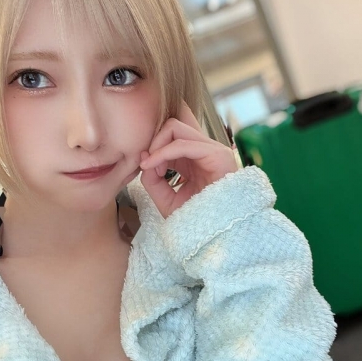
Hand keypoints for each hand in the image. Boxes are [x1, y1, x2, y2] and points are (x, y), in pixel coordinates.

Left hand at [140, 100, 237, 218]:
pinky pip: (182, 144)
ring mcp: (211, 150)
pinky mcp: (216, 154)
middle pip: (171, 127)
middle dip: (154, 142)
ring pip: (175, 128)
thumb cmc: (197, 219)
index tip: (144, 168)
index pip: (169, 138)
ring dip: (157, 145)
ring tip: (152, 167)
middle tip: (147, 165)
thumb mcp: (167, 200)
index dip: (152, 149)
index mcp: (193, 159)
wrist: (218, 234)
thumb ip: (152, 180)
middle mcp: (203, 151)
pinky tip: (154, 166)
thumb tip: (143, 156)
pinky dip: (163, 152)